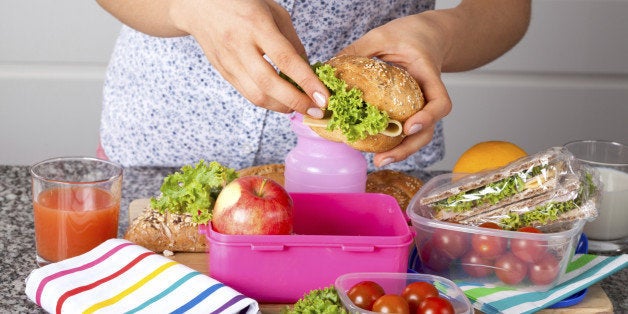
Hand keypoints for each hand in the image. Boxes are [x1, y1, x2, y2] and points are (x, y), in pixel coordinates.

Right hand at [171, 0, 327, 116]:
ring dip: (282, 107)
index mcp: (257, 26)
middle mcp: (240, 46)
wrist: (199, 6)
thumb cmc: (242, 4)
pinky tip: (281, 102)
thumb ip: (291, 40)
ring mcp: (229, 62)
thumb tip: (307, 69)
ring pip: (257, 95)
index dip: (307, 82)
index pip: (286, 60)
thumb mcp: (274, 11)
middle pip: (270, 84)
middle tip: (316, 110)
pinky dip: (268, 102)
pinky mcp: (223, 73)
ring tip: (300, 108)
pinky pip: (247, 94)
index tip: (324, 98)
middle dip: (296, 102)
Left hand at [338, 14, 451, 166]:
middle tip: (383, 158)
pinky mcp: (410, 112)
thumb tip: (329, 68)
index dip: (428, 118)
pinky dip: (392, 141)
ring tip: (378, 160)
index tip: (409, 126)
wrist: (425, 36)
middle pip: (428, 130)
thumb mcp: (382, 36)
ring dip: (400, 151)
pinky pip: (404, 130)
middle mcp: (428, 96)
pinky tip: (373, 146)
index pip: (440, 103)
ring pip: (418, 136)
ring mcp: (420, 107)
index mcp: (428, 76)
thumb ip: (360, 50)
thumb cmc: (408, 35)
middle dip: (408, 148)